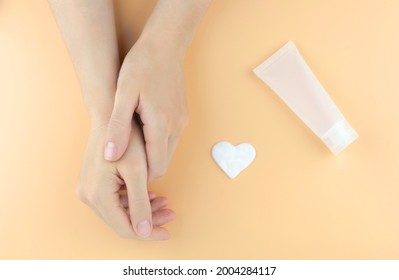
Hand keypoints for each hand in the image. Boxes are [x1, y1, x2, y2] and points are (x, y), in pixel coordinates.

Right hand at [77, 120, 174, 239]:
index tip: (167, 232)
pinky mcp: (93, 184)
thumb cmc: (126, 139)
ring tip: (164, 202)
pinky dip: (134, 201)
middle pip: (122, 221)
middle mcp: (88, 196)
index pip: (125, 228)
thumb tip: (145, 232)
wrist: (111, 116)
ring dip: (143, 211)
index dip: (148, 233)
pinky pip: (115, 200)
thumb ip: (140, 204)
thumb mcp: (138, 172)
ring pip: (120, 211)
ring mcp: (88, 190)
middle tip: (170, 214)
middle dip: (148, 221)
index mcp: (98, 195)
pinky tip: (150, 195)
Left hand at [103, 39, 188, 179]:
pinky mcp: (183, 117)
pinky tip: (142, 136)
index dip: (140, 178)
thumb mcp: (122, 94)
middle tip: (123, 166)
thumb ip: (118, 127)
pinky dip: (158, 146)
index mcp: (161, 124)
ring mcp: (182, 122)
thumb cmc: (141, 66)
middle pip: (163, 164)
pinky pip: (171, 141)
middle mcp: (176, 127)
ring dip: (152, 158)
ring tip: (130, 151)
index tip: (123, 177)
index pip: (155, 168)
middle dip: (145, 171)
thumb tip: (111, 156)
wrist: (165, 45)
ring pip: (168, 154)